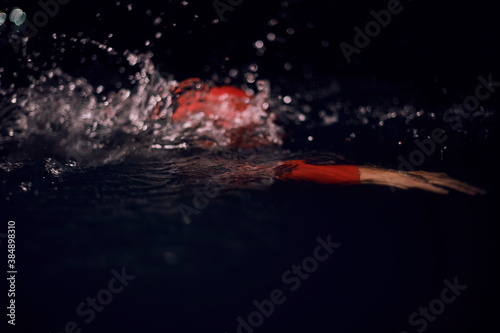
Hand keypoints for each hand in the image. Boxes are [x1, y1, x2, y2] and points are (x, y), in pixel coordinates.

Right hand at [359, 167, 485, 194]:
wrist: (381, 175)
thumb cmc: (396, 180)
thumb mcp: (415, 184)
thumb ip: (426, 185)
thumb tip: (439, 189)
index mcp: (429, 176)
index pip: (449, 180)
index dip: (463, 184)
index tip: (475, 190)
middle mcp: (427, 175)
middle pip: (450, 180)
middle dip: (466, 186)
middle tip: (481, 192)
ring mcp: (420, 178)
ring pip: (443, 182)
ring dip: (457, 187)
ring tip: (471, 192)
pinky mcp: (412, 181)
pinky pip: (425, 185)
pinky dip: (435, 189)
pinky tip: (445, 192)